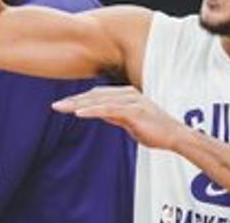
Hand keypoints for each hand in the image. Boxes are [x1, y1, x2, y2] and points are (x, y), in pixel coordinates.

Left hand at [52, 85, 185, 150]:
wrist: (175, 136)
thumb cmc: (154, 130)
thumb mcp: (128, 121)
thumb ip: (114, 115)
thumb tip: (98, 113)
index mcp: (125, 93)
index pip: (96, 94)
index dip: (79, 99)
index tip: (63, 105)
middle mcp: (127, 93)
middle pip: (94, 95)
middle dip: (73, 101)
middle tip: (55, 106)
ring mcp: (131, 100)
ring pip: (98, 100)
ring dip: (78, 105)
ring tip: (61, 109)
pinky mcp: (134, 110)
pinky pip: (108, 109)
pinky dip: (92, 111)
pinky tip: (78, 113)